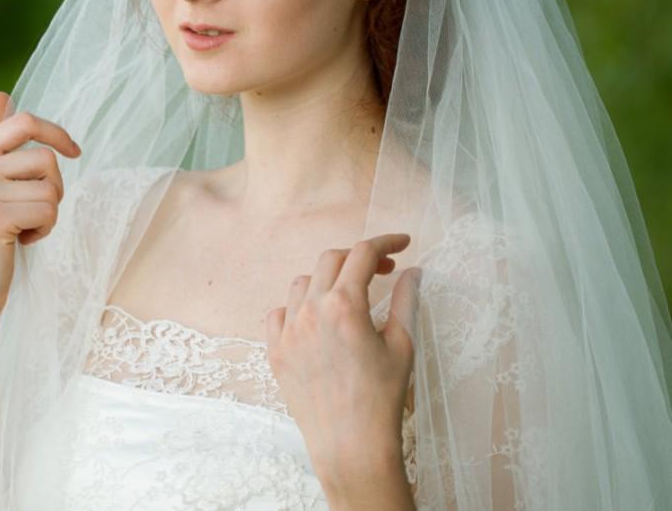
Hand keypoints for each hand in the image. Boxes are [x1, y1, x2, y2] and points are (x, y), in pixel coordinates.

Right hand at [0, 91, 81, 327]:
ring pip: (51, 187)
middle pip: (46, 158)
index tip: (75, 151)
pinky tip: (22, 242)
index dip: (56, 132)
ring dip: (49, 212)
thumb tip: (2, 95)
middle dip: (54, 187)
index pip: (24, 121)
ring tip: (24, 228)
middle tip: (34, 211)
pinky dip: (46, 229)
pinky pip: (48, 210)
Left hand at [265, 233, 420, 495]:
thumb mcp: (403, 345)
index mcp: (344, 305)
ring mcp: (289, 329)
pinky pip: (279, 312)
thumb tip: (413, 271)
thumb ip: (406, 300)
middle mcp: (311, 310)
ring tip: (348, 298)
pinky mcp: (275, 350)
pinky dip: (297, 308)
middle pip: (331, 259)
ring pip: (302, 282)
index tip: (402, 244)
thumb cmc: (383, 398)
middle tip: (382, 271)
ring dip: (326, 281)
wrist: (351, 447)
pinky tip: (315, 320)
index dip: (386, 242)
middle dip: (358, 258)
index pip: (363, 253)